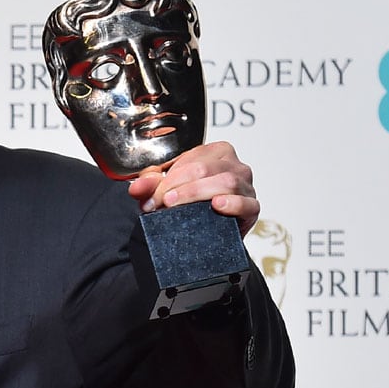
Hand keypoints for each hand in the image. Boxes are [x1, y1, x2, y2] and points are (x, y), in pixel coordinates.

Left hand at [126, 141, 259, 234]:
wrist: (210, 234)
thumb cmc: (191, 206)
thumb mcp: (167, 192)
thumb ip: (150, 185)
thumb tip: (136, 187)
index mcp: (216, 153)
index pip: (191, 158)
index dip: (167, 178)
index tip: (150, 197)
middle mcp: (234, 165)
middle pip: (205, 169)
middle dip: (177, 186)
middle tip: (160, 203)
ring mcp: (246, 186)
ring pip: (225, 181)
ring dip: (196, 193)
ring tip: (176, 205)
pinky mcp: (252, 208)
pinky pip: (247, 203)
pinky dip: (232, 203)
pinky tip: (217, 205)